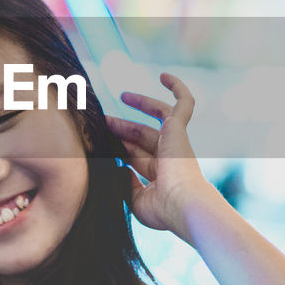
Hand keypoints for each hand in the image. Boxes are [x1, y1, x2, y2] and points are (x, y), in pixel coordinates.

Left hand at [106, 72, 210, 237]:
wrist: (183, 203)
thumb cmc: (161, 208)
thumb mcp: (135, 200)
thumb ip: (125, 184)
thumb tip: (117, 168)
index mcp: (161, 176)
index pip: (136, 157)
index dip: (120, 150)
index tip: (100, 144)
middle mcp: (170, 157)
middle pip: (142, 136)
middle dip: (122, 129)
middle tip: (102, 120)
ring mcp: (176, 142)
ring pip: (157, 117)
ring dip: (140, 105)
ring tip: (123, 95)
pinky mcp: (179, 129)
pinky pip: (184, 103)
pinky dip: (177, 87)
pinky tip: (163, 75)